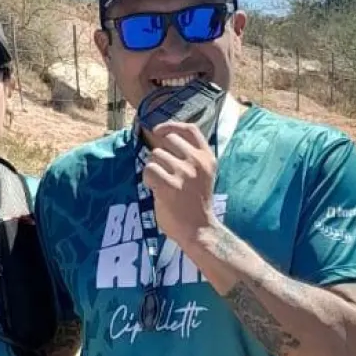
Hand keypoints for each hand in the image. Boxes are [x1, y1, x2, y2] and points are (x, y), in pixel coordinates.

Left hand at [142, 121, 217, 247]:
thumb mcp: (202, 175)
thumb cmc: (196, 204)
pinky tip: (155, 190)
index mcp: (207, 158)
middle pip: (168, 140)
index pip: (189, 129)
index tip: (158, 131)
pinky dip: (147, 179)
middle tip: (163, 172)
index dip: (171, 126)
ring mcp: (184, 173)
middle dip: (160, 154)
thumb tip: (164, 140)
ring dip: (153, 168)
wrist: (199, 230)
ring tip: (162, 185)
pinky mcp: (169, 185)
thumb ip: (189, 158)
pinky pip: (149, 170)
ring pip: (155, 156)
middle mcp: (197, 162)